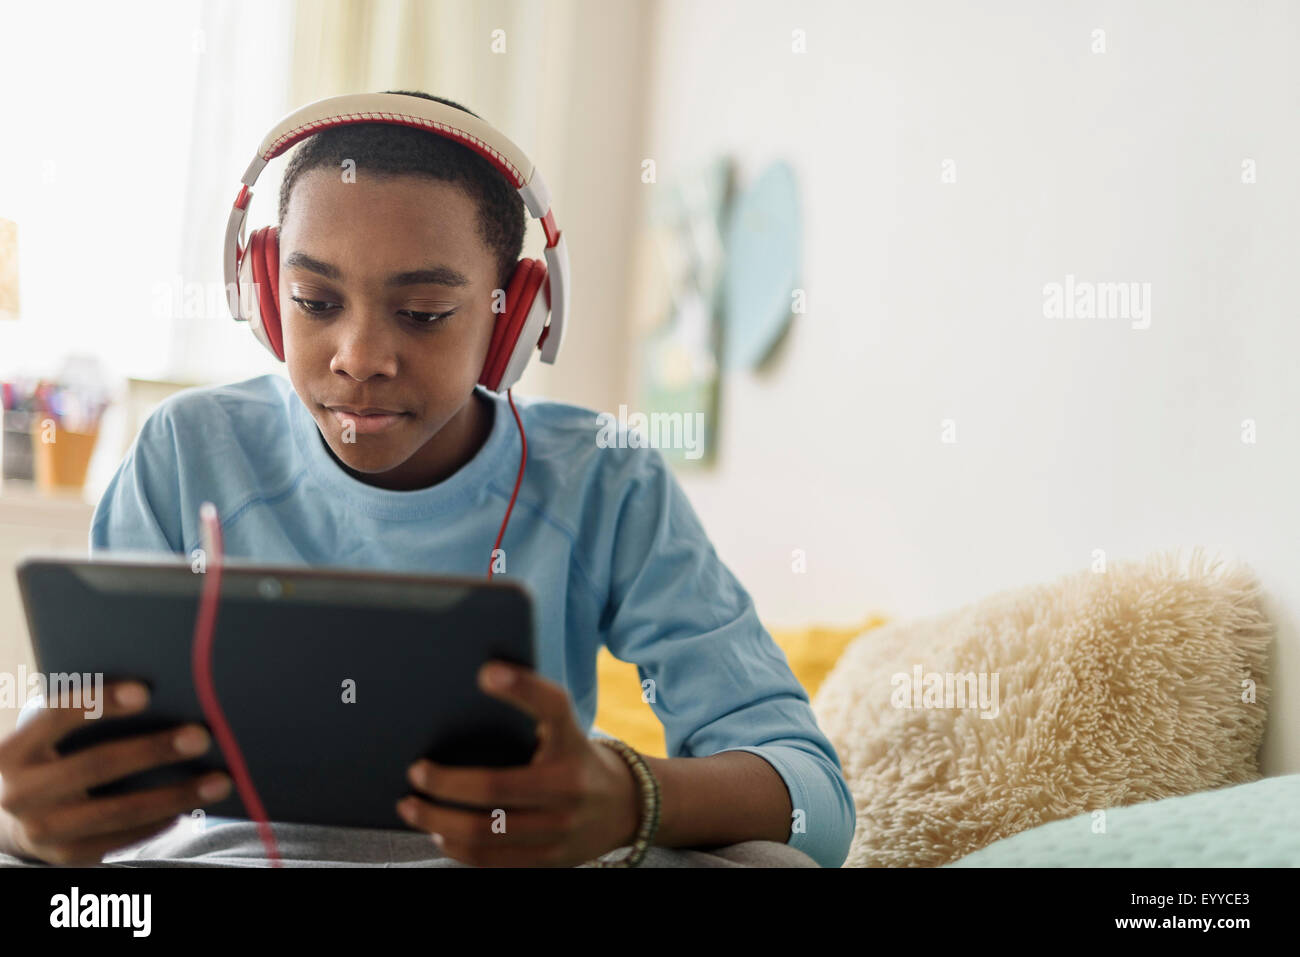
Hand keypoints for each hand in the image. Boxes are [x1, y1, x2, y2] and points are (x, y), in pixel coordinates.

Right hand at [0, 680, 232, 864]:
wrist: (13, 816)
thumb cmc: (48, 756)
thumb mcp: (46, 735)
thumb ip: (83, 714)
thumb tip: (162, 692)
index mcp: (15, 749)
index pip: (56, 715)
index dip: (99, 702)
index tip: (146, 692)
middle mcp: (20, 793)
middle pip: (97, 764)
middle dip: (154, 750)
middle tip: (202, 737)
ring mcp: (42, 830)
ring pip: (120, 811)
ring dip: (176, 795)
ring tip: (219, 782)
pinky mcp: (68, 856)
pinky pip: (124, 839)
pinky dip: (161, 821)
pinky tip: (190, 806)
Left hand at [397, 661, 639, 866]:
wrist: (628, 807)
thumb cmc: (578, 758)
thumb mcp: (567, 731)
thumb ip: (531, 717)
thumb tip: (469, 695)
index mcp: (573, 743)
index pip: (552, 707)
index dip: (521, 687)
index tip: (485, 672)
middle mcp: (570, 787)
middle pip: (495, 788)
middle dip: (445, 783)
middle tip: (416, 772)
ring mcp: (561, 830)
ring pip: (486, 833)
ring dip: (439, 822)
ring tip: (413, 808)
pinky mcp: (551, 859)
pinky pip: (494, 861)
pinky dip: (459, 849)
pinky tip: (440, 835)